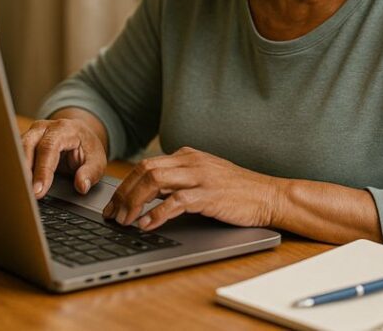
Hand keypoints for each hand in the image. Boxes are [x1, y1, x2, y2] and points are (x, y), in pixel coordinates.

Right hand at [20, 116, 106, 198]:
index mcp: (63, 129)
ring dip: (17, 171)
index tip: (38, 191)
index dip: (42, 171)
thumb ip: (90, 173)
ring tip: (19, 191)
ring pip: (17, 149)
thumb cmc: (87, 148)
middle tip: (26, 194)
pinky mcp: (24, 141)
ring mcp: (32, 133)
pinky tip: (16, 184)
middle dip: (25, 172)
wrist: (80, 135)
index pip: (49, 148)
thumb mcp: (97, 160)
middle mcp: (44, 127)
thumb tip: (81, 186)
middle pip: (28, 146)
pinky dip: (16, 169)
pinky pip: (16, 154)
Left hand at [102, 146, 280, 230]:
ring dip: (134, 203)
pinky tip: (147, 225)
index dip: (124, 185)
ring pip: (154, 181)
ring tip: (125, 221)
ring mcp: (200, 176)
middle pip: (144, 170)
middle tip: (113, 215)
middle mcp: (191, 161)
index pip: (145, 165)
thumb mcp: (204, 177)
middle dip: (123, 194)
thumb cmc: (237, 191)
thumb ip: (180, 180)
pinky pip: (175, 201)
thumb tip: (149, 196)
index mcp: (187, 155)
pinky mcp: (209, 194)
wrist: (269, 195)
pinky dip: (156, 214)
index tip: (114, 205)